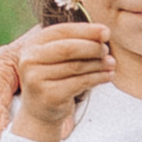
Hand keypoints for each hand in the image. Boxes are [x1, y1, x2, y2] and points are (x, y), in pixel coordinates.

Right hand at [12, 19, 113, 141]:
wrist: (41, 111)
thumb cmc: (55, 78)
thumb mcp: (60, 58)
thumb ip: (76, 42)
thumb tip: (104, 33)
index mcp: (32, 45)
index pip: (62, 31)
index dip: (86, 30)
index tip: (106, 32)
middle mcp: (29, 60)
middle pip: (69, 48)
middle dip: (92, 47)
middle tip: (106, 50)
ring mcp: (36, 79)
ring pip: (77, 66)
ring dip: (99, 64)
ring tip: (111, 63)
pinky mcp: (48, 95)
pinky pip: (80, 82)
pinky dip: (98, 77)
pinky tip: (108, 76)